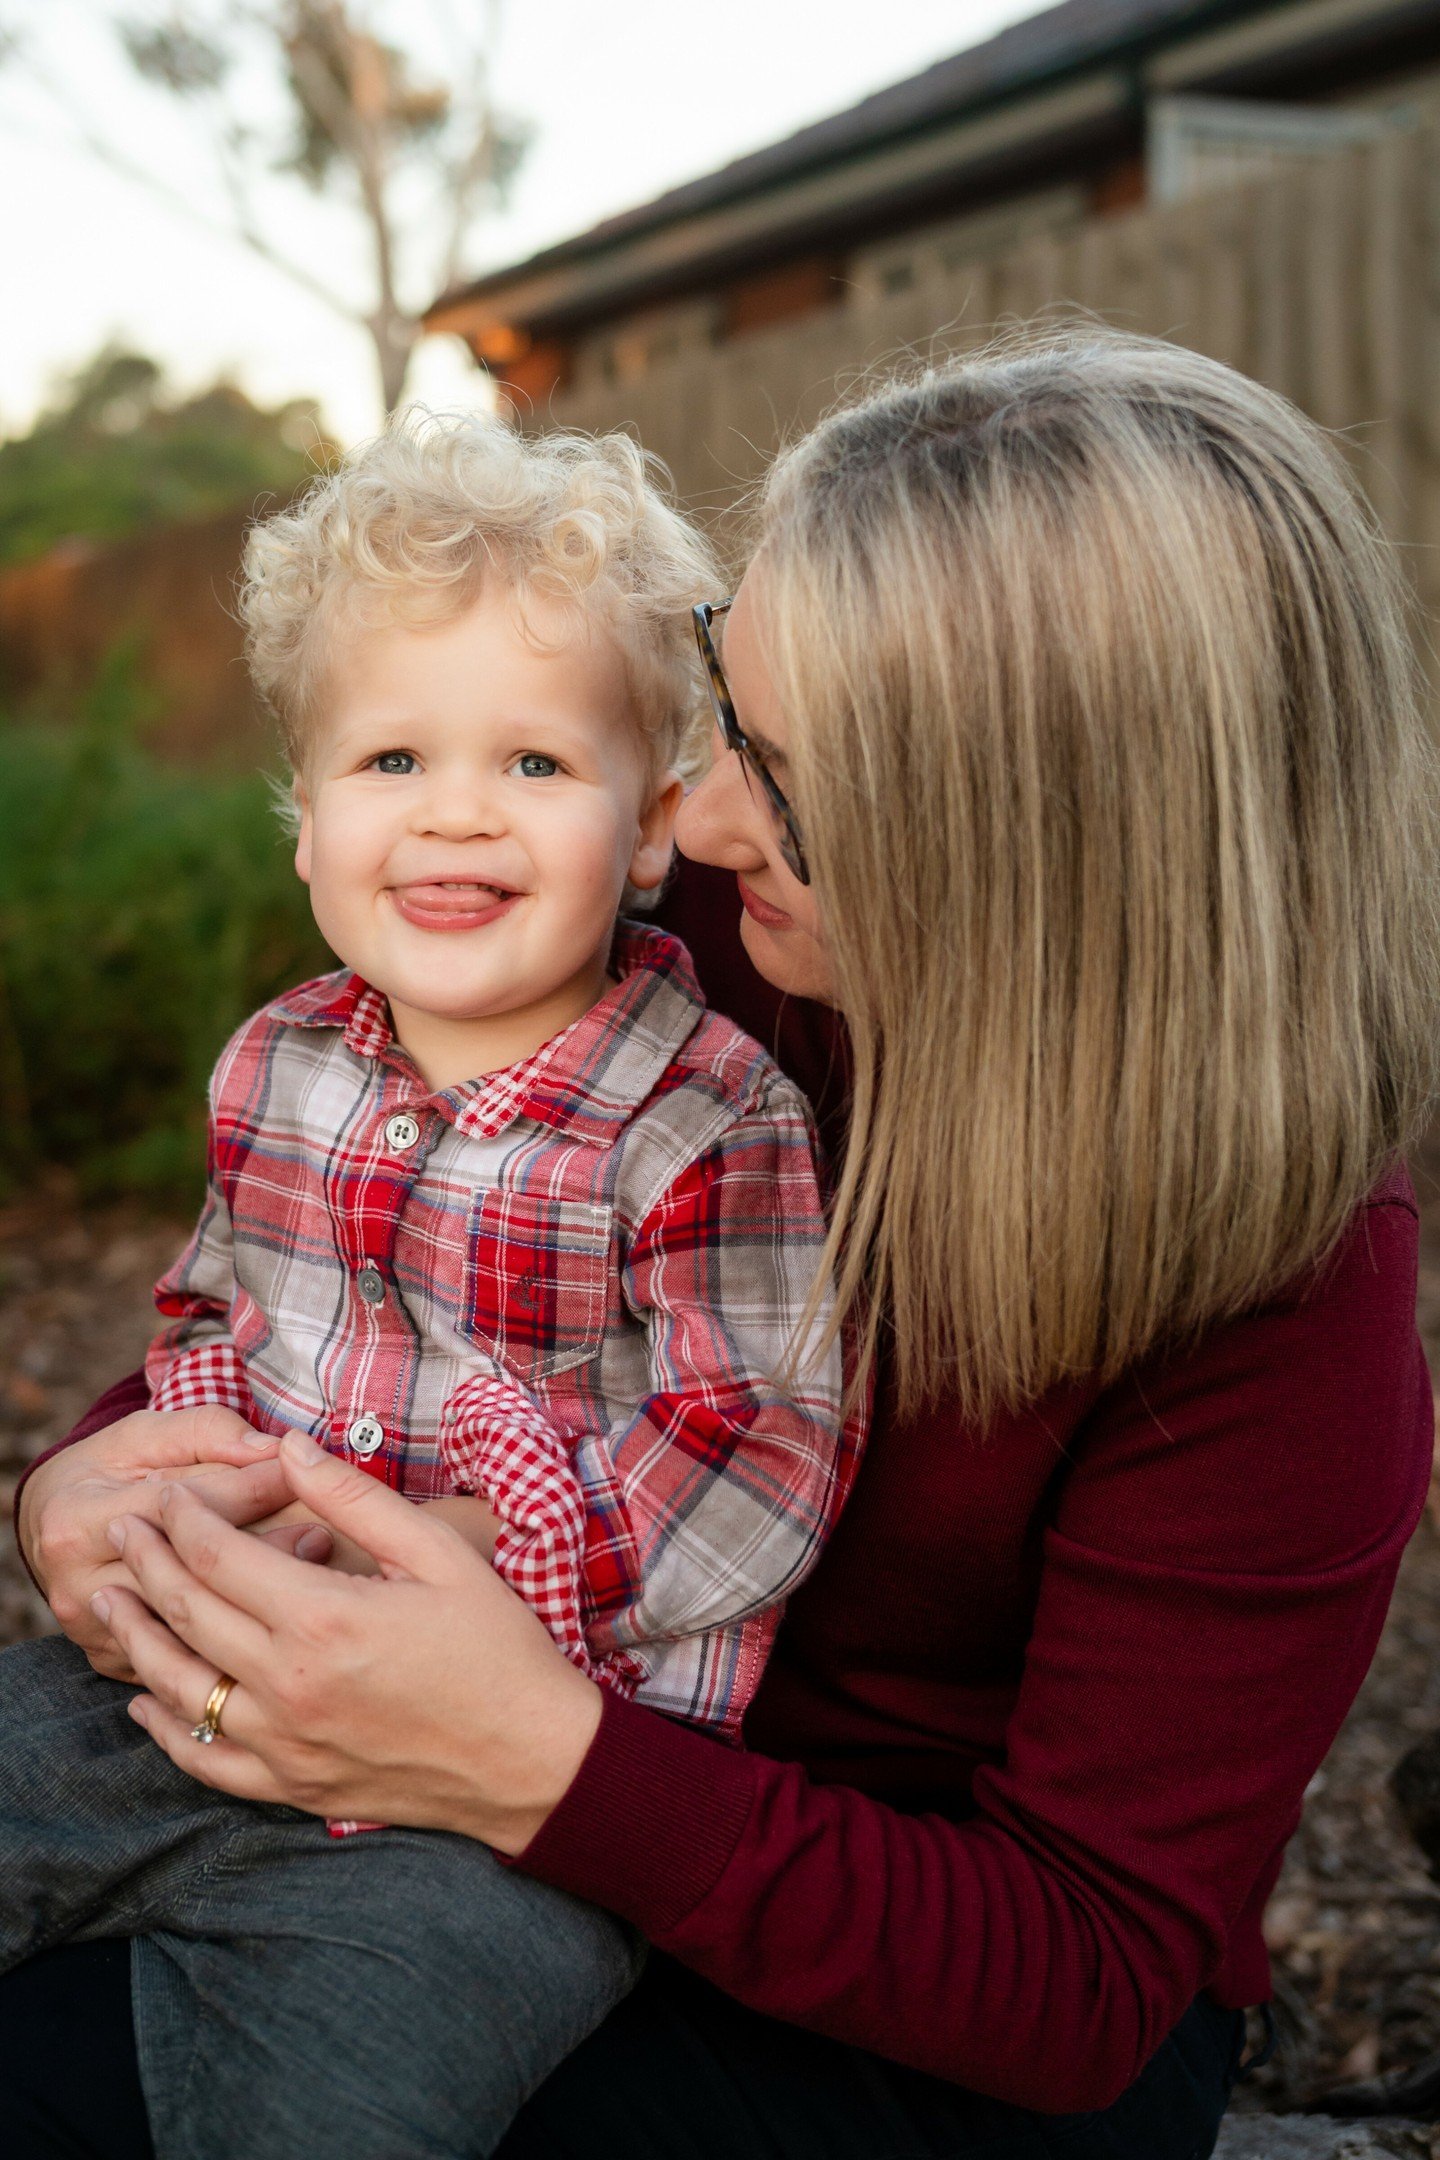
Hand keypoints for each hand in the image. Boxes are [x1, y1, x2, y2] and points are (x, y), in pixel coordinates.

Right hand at [17, 1407, 302, 1678]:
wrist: (56, 1526)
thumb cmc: (111, 1469)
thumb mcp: (146, 1433)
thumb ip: (208, 1432)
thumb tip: (273, 1447)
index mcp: (77, 1523)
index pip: (178, 1509)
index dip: (249, 1487)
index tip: (302, 1474)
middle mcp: (80, 1587)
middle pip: (190, 1574)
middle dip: (266, 1546)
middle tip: (326, 1529)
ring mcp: (97, 1636)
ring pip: (197, 1625)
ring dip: (265, 1596)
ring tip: (317, 1556)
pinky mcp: (117, 1666)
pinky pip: (191, 1658)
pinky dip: (244, 1636)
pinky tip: (290, 1607)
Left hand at [96, 1433, 602, 1852]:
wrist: (530, 1756)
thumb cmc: (496, 1645)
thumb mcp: (438, 1553)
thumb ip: (355, 1499)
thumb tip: (292, 1449)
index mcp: (323, 1616)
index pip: (219, 1555)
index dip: (183, 1517)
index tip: (166, 1493)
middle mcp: (288, 1682)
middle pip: (187, 1611)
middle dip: (146, 1560)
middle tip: (124, 1526)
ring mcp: (283, 1743)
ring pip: (178, 1686)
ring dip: (135, 1636)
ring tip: (109, 1598)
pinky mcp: (291, 1786)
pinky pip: (204, 1761)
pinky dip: (164, 1730)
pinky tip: (143, 1702)